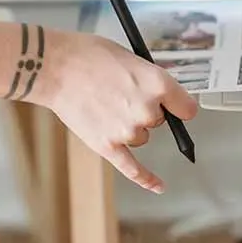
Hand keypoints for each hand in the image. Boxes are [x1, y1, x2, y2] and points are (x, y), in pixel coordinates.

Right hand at [28, 31, 198, 193]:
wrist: (54, 67)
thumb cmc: (88, 55)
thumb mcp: (130, 57)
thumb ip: (149, 80)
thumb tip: (157, 94)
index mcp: (157, 83)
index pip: (186, 107)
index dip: (179, 104)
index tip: (175, 105)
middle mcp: (148, 110)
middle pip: (161, 121)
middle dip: (146, 109)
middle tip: (119, 92)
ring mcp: (128, 131)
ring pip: (141, 137)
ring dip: (129, 126)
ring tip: (104, 105)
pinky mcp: (108, 146)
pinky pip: (133, 169)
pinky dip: (147, 179)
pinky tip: (159, 186)